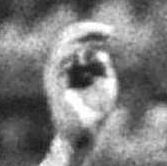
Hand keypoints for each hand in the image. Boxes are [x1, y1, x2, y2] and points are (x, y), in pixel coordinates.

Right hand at [43, 21, 118, 147]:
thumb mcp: (106, 85)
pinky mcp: (54, 82)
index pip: (77, 40)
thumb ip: (103, 67)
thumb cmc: (95, 112)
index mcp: (72, 66)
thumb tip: (99, 53)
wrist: (84, 135)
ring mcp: (56, 73)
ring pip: (63, 45)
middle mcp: (62, 67)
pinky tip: (89, 50)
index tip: (111, 33)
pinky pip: (60, 60)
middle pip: (68, 38)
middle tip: (109, 31)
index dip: (92, 33)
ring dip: (83, 37)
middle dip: (88, 30)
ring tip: (103, 36)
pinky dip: (74, 51)